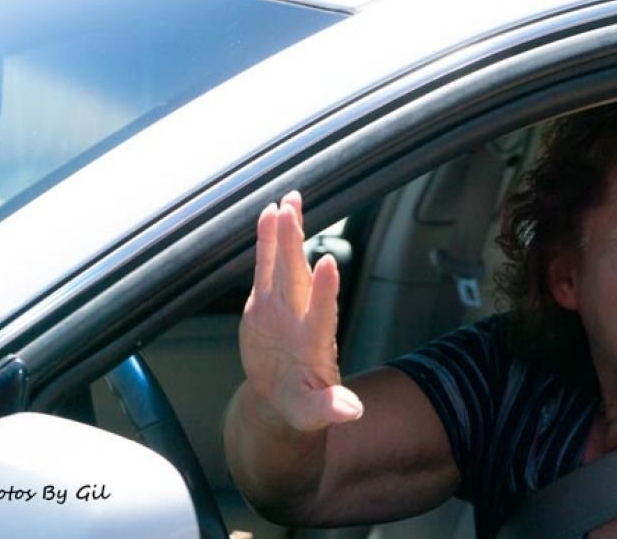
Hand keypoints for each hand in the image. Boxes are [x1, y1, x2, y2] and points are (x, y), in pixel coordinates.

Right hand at [239, 191, 363, 431]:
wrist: (282, 396)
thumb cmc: (303, 405)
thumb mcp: (314, 413)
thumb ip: (329, 408)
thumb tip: (352, 411)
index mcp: (315, 343)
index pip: (322, 312)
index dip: (324, 289)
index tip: (327, 264)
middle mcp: (301, 315)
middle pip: (298, 275)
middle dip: (295, 243)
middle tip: (293, 211)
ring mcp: (283, 306)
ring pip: (284, 263)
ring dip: (285, 233)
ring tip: (287, 202)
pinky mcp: (264, 302)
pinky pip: (266, 267)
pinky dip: (265, 242)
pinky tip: (268, 214)